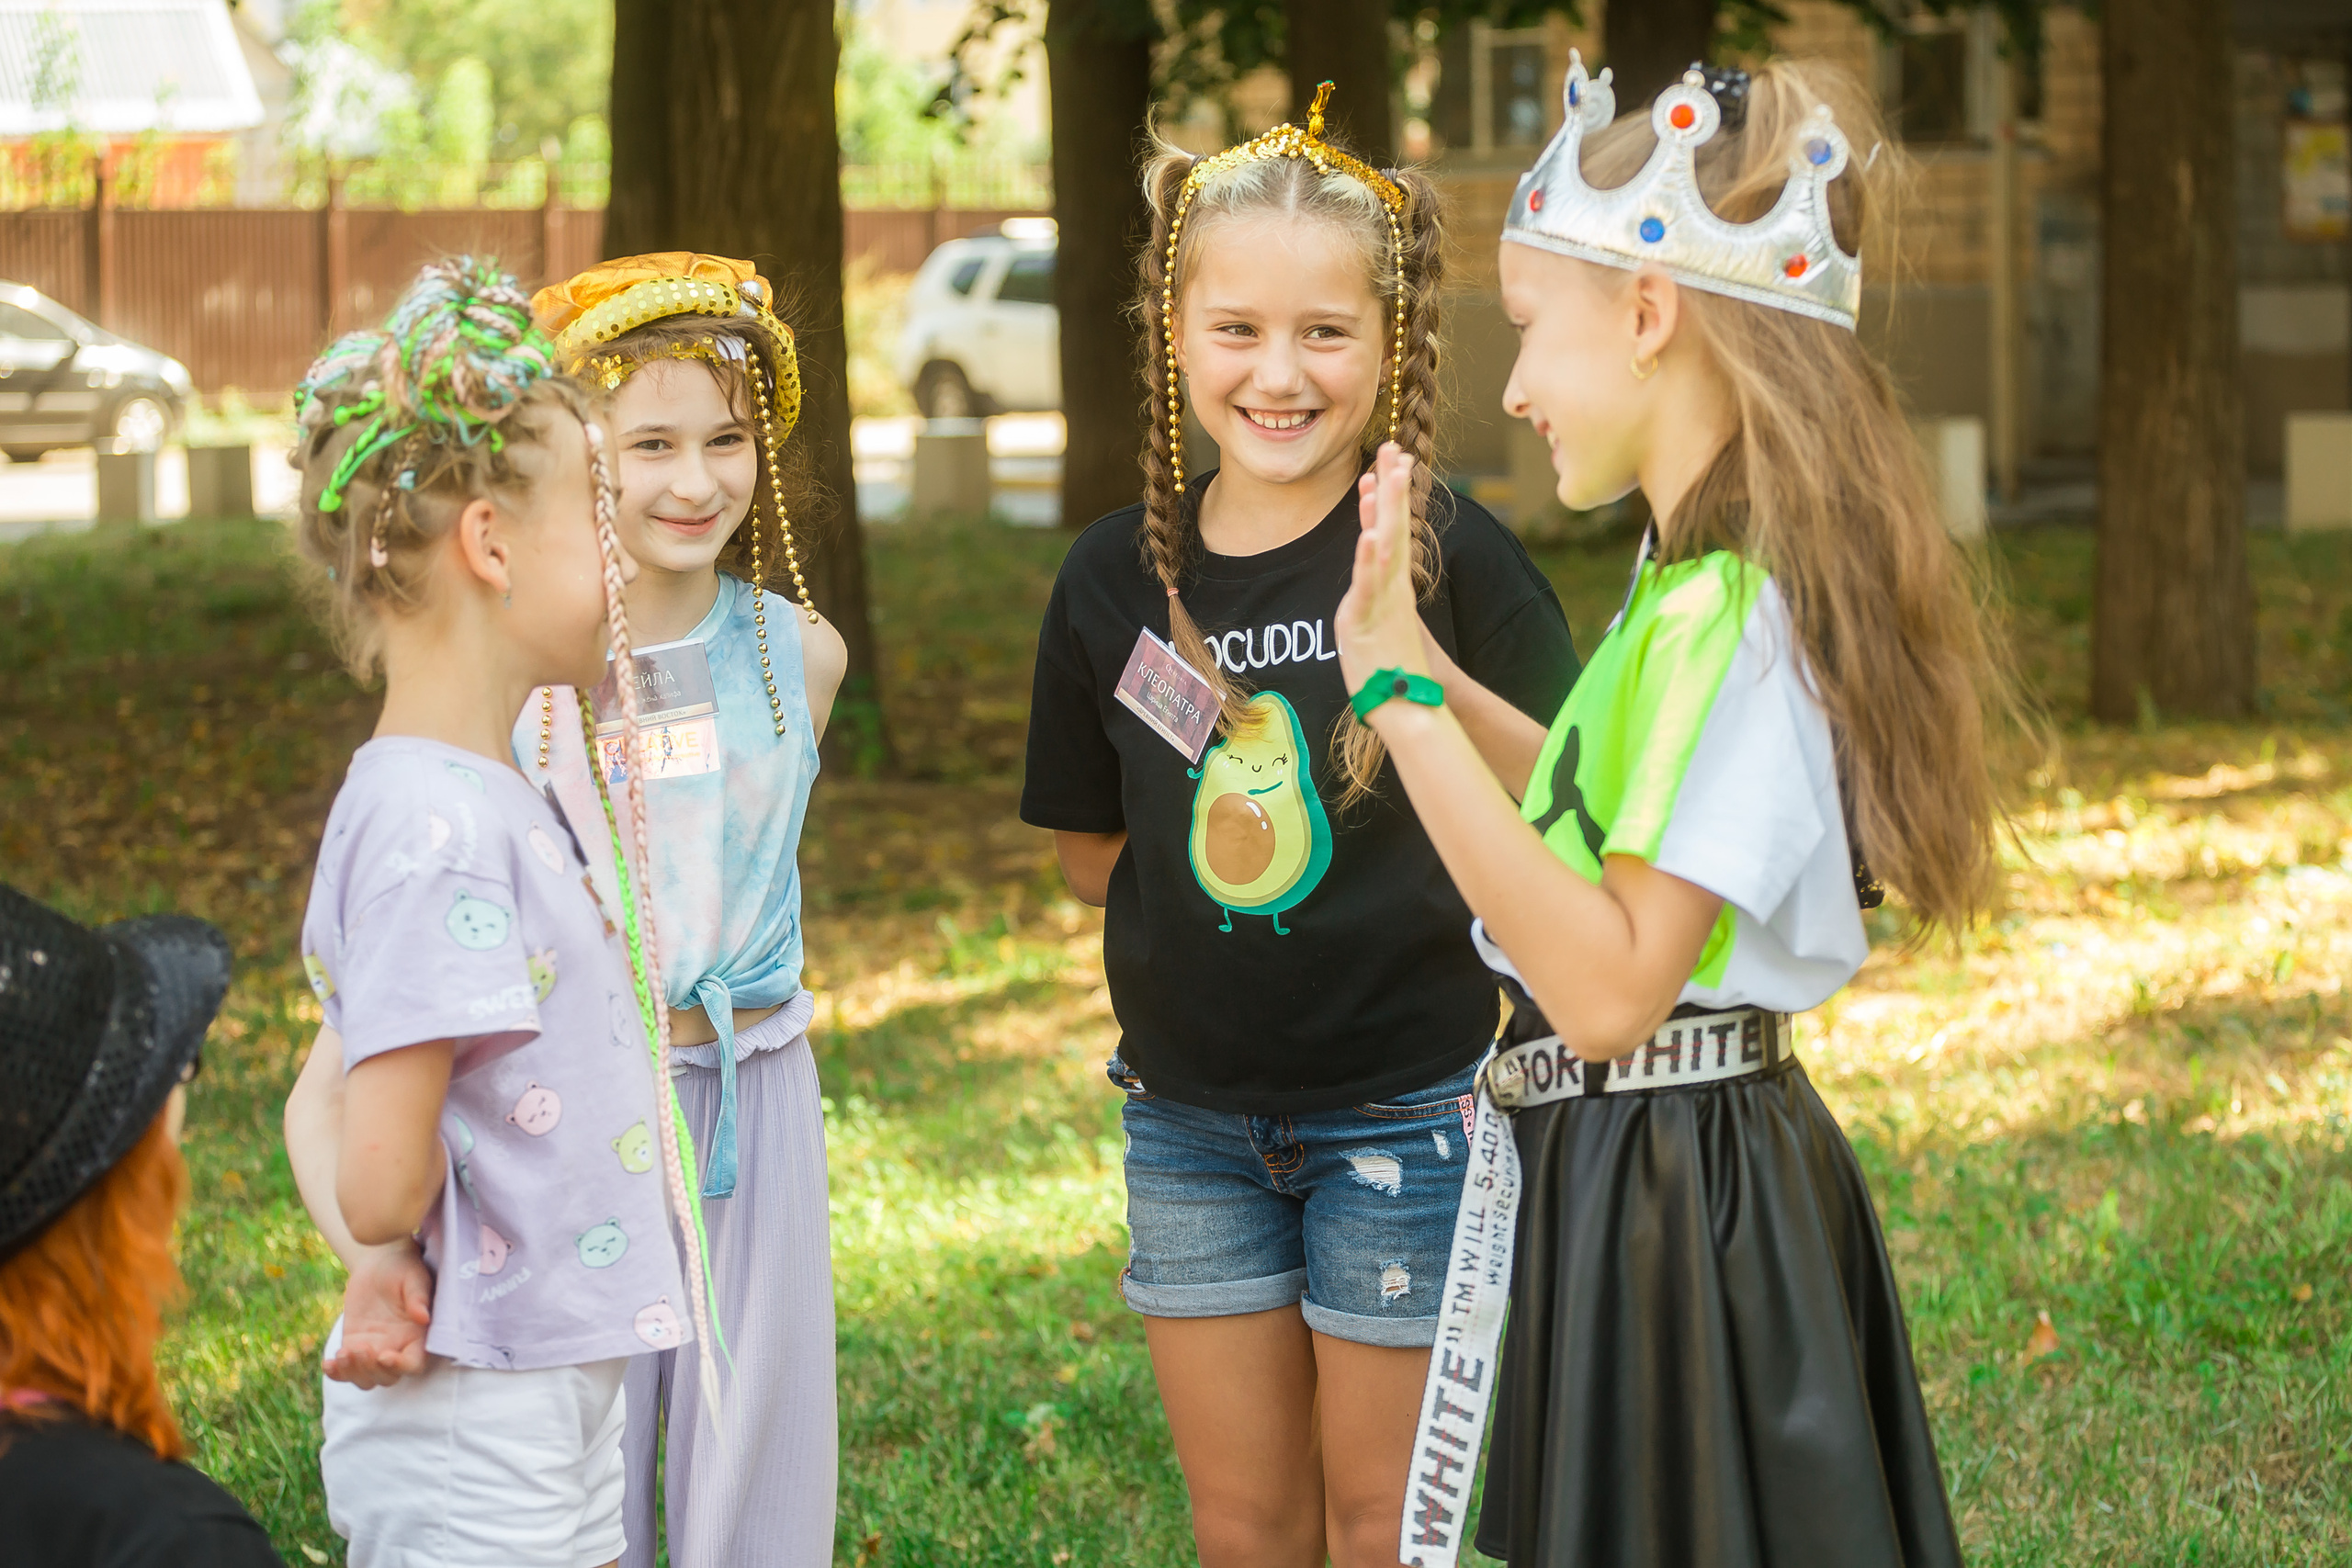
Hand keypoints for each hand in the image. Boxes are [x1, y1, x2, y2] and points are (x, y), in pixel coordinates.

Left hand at [324, 1241, 432, 1388]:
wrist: (379, 1262)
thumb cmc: (403, 1267)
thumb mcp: (414, 1277)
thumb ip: (419, 1297)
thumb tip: (424, 1318)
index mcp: (417, 1336)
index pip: (414, 1364)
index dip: (400, 1366)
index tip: (383, 1355)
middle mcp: (398, 1348)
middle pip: (387, 1377)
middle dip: (371, 1370)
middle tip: (359, 1348)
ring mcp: (374, 1349)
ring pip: (366, 1379)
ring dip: (353, 1374)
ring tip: (342, 1354)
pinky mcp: (354, 1345)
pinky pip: (345, 1370)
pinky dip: (336, 1373)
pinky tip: (328, 1363)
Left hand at [1333, 443, 1429, 697]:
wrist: (1403, 704)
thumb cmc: (1389, 664)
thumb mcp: (1382, 617)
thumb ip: (1379, 590)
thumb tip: (1375, 573)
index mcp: (1394, 583)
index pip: (1391, 529)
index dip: (1388, 494)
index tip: (1388, 459)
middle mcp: (1391, 585)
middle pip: (1394, 527)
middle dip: (1392, 486)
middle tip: (1393, 447)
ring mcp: (1381, 600)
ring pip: (1384, 547)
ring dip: (1385, 510)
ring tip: (1385, 476)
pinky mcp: (1365, 619)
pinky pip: (1368, 585)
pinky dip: (1369, 559)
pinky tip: (1369, 535)